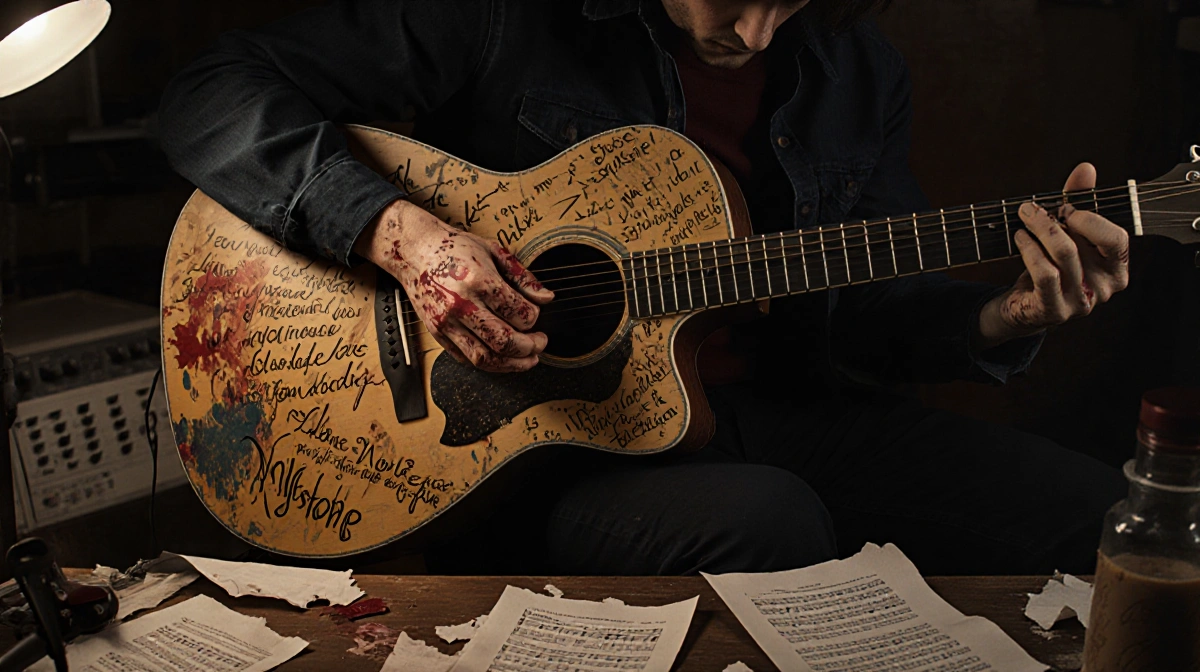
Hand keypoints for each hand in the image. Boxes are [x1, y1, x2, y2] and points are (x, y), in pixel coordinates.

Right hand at [354, 200, 553, 371]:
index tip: (537, 317)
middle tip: (540, 344)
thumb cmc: (454, 248)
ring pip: (484, 358)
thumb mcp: (494, 251)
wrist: (414, 249)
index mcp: (479, 281)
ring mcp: (446, 322)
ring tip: (526, 360)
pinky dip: (488, 363)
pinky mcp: (437, 333)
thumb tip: (546, 298)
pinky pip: (465, 358)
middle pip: (504, 341)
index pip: (519, 314)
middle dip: (530, 348)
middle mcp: (461, 305)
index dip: (536, 319)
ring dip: (511, 364)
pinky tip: (501, 356)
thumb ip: (523, 277)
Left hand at [976, 163, 1130, 349]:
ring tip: (1023, 219)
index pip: (1116, 238)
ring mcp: (1080, 302)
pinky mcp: (1055, 311)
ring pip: (1062, 255)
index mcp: (1116, 269)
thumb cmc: (1051, 264)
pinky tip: (1019, 238)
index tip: (1065, 208)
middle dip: (1052, 219)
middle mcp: (1103, 288)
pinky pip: (1044, 274)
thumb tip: (1086, 168)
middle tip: (1030, 208)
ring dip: (1037, 230)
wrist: (1024, 306)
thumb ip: (1078, 201)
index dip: (1090, 219)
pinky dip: (1029, 250)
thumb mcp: (1067, 232)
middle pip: (1082, 243)